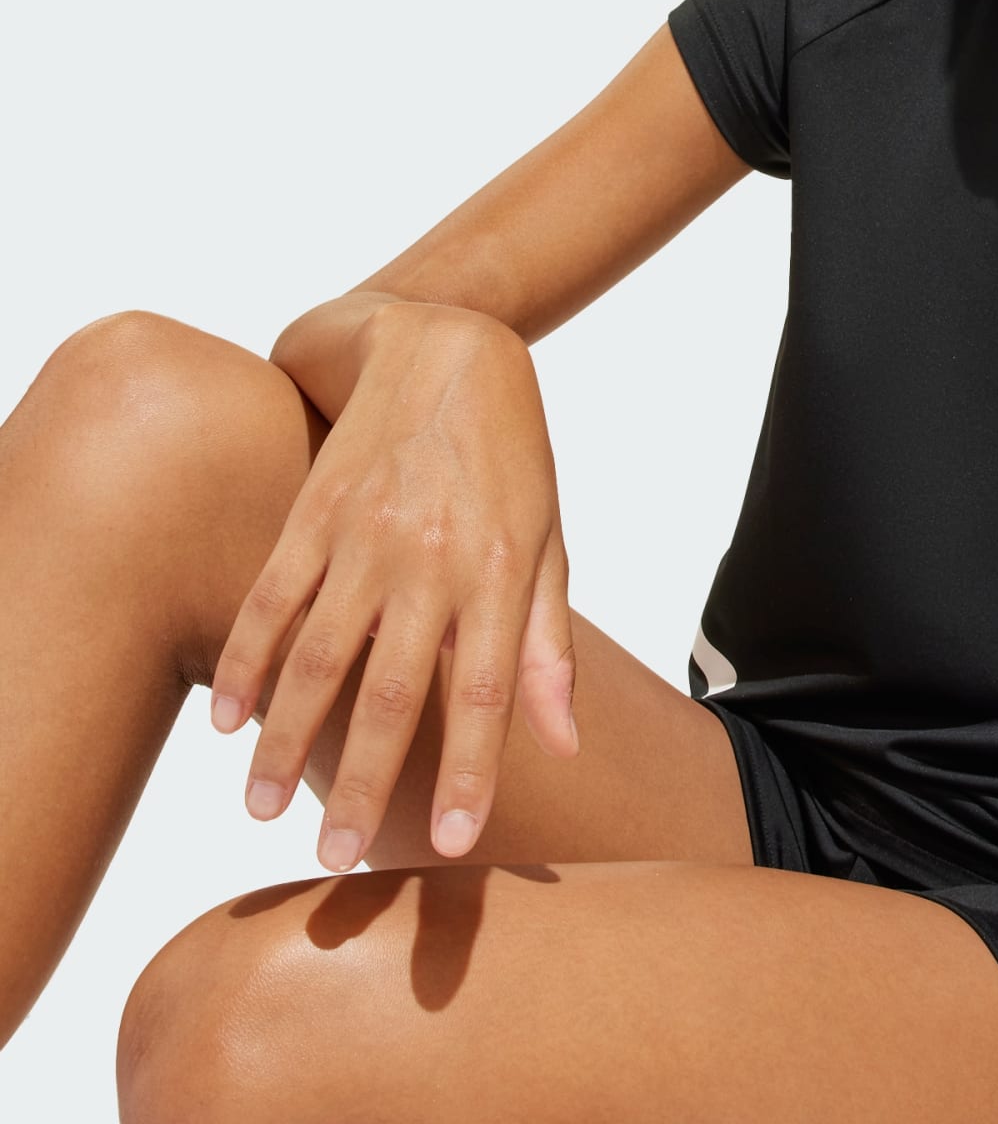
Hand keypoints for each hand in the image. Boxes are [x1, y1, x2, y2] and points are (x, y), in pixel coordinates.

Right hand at [208, 302, 579, 871]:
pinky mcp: (312, 511)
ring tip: (259, 811)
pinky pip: (270, 598)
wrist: (445, 347)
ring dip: (285, 740)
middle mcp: (430, 559)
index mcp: (500, 570)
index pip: (486, 691)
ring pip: (317, 656)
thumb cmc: (510, 457)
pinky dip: (242, 660)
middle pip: (391, 692)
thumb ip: (549, 644)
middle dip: (365, 783)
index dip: (472, 769)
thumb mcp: (549, 538)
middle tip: (339, 863)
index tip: (456, 845)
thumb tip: (562, 744)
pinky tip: (223, 720)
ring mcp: (364, 535)